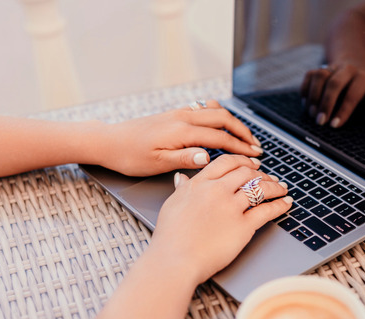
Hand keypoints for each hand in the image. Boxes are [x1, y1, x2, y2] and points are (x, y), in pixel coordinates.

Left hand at [96, 100, 262, 176]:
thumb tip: (208, 156)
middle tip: (256, 146)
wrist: (109, 141)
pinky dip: (218, 115)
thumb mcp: (157, 163)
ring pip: (215, 112)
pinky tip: (222, 120)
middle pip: (223, 119)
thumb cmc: (130, 156)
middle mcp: (182, 118)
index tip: (255, 157)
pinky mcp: (174, 114)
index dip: (240, 148)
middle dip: (243, 132)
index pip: (220, 138)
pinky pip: (203, 109)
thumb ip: (185, 158)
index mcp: (181, 131)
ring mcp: (178, 113)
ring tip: (245, 136)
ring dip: (233, 123)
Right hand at [148, 154, 291, 284]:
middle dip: (260, 173)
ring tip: (281, 188)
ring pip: (260, 188)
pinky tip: (285, 202)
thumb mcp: (172, 206)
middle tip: (267, 176)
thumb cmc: (170, 238)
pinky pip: (267, 210)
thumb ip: (181, 189)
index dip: (242, 161)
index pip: (226, 163)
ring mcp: (231, 207)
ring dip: (275, 186)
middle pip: (246, 173)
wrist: (175, 260)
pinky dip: (280, 205)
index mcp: (199, 184)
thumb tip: (182, 179)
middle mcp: (217, 191)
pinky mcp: (243, 226)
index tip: (250, 164)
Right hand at [300, 64, 364, 127]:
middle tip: (320, 122)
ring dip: (314, 97)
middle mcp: (347, 69)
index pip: (353, 93)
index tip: (335, 125)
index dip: (344, 109)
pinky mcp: (318, 67)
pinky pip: (309, 75)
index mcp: (364, 76)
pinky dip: (305, 90)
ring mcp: (332, 66)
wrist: (353, 58)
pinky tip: (306, 104)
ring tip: (312, 115)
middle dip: (326, 104)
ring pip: (319, 76)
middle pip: (335, 83)